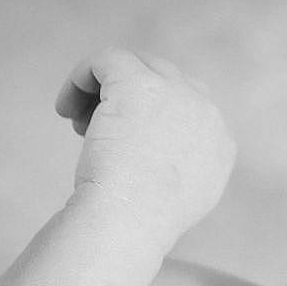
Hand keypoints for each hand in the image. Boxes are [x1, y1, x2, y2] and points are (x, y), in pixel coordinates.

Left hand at [54, 47, 235, 237]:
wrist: (128, 221)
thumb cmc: (138, 225)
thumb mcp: (176, 205)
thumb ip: (178, 174)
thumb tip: (149, 159)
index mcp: (221, 144)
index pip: (188, 110)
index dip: (148, 119)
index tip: (121, 143)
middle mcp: (205, 111)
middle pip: (163, 80)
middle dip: (125, 101)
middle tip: (92, 130)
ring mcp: (174, 91)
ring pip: (134, 66)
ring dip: (102, 91)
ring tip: (77, 125)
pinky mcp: (137, 81)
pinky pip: (107, 60)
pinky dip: (81, 78)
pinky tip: (65, 108)